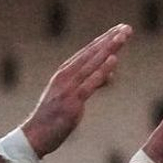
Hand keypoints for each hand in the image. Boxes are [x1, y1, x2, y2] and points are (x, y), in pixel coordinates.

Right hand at [20, 24, 131, 157]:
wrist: (35, 135)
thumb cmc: (54, 117)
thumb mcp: (73, 96)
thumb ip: (92, 83)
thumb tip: (111, 75)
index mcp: (65, 72)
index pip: (88, 51)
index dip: (105, 39)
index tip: (120, 28)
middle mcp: (66, 75)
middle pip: (92, 53)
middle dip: (111, 39)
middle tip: (127, 27)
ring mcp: (68, 87)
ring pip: (92, 63)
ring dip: (109, 48)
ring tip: (123, 36)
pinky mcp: (72, 102)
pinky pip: (90, 83)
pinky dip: (102, 70)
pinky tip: (114, 59)